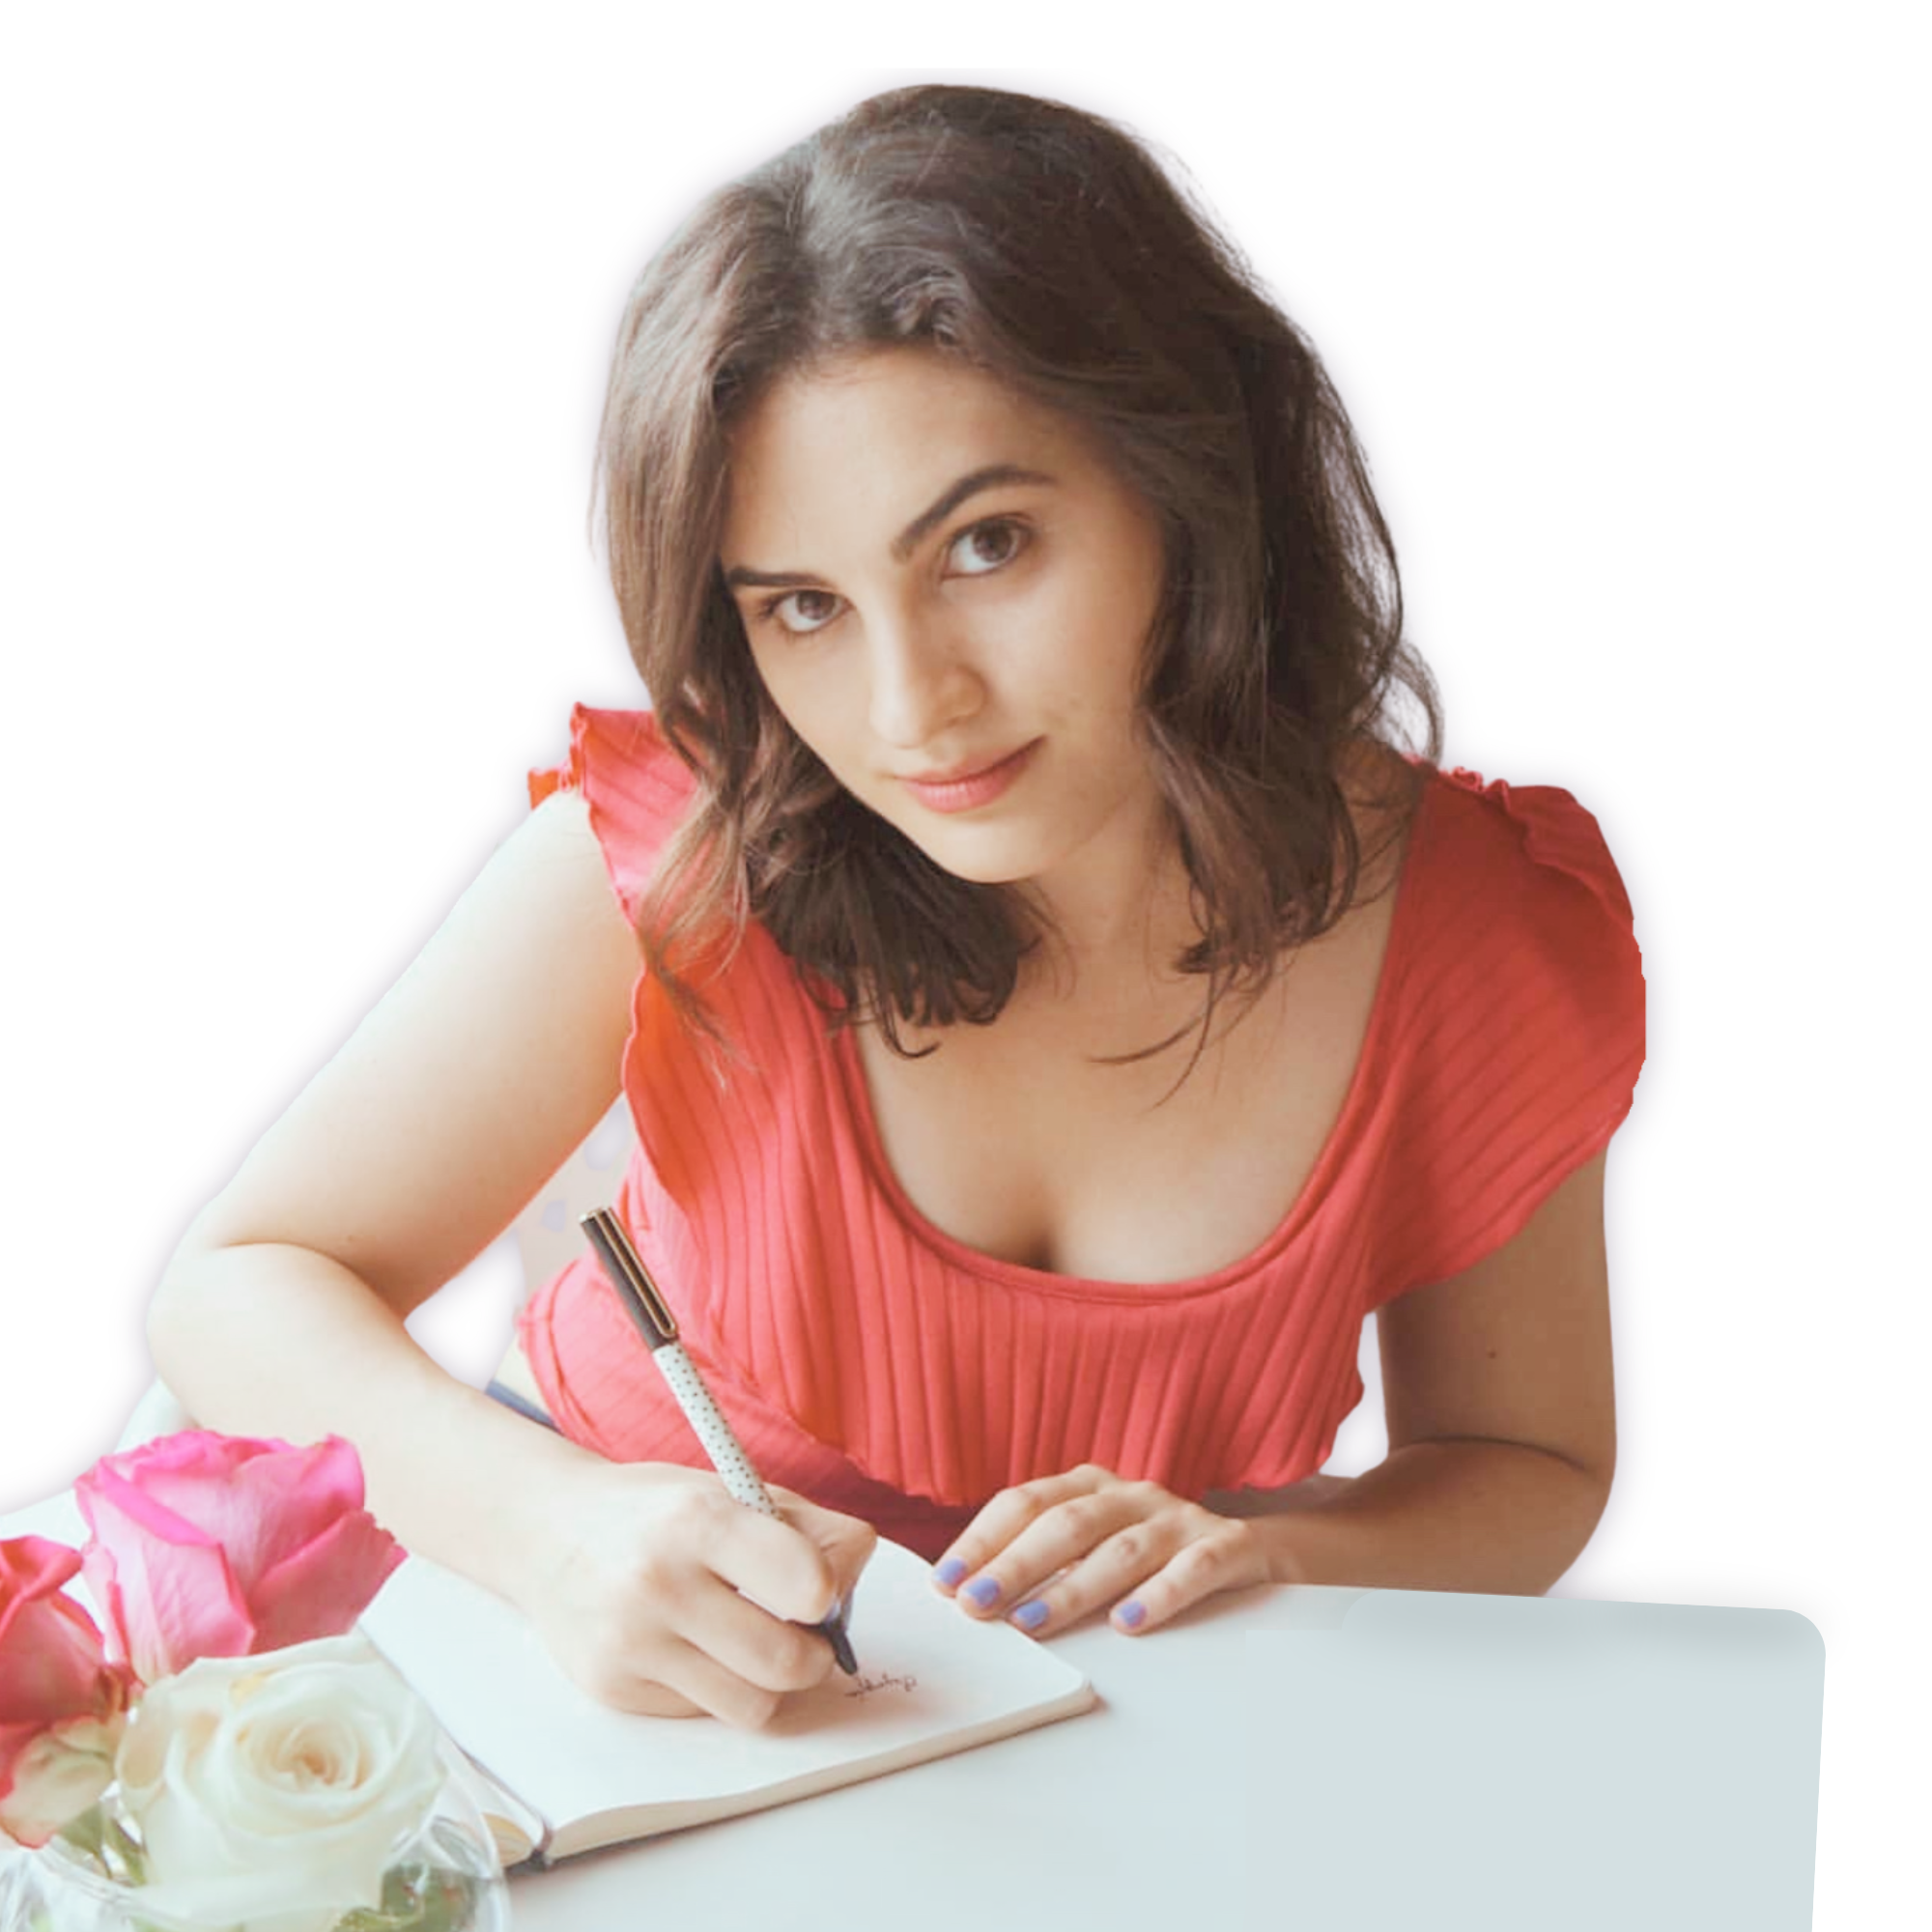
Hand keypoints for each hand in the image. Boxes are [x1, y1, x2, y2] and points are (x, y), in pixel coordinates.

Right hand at [513, 1461, 876, 1728]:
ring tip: (758, 1642)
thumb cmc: (657, 1511)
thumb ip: (808, 1528)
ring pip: (752, 1705)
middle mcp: (658, 1583)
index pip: (806, 1582)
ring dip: (772, 1682)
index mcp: (697, 1518)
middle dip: (815, 1655)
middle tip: (807, 1634)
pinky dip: (719, 1687)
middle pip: (785, 1662)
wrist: (548, 1532)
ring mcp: (631, 1644)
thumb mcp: (731, 1489)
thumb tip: (855, 1578)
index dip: (830, 1592)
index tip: (821, 1588)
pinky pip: (704, 1712)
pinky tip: (698, 1648)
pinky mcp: (614, 1690)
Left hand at [933, 1465, 1269, 1637]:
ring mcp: (1181, 1518)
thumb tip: (968, 1596)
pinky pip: (1195, 1567)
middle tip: (975, 1605)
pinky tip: (1130, 1621)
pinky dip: (1161, 1593)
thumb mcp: (1099, 1550)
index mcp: (1092, 1486)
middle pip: (1065, 1523)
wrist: (1260, 1551)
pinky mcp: (1230, 1546)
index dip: (982, 1540)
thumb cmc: (1158, 1558)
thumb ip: (1046, 1563)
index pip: (1025, 1502)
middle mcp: (1133, 1494)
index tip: (945, 1582)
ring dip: (1071, 1586)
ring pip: (1121, 1548)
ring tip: (1031, 1622)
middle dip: (1014, 1565)